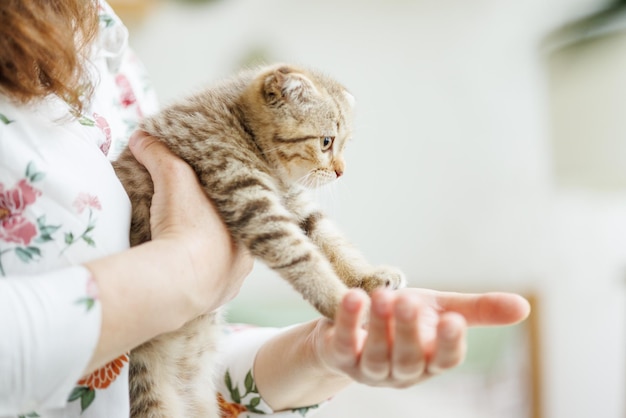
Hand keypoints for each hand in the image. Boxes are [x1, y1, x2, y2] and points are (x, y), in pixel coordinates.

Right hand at [128, 131, 253, 313]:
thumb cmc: (186, 225)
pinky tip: (183, 274)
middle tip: (190, 223)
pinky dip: (198, 280)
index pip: (238, 208)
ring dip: (207, 257)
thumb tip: (141, 137)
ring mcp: (234, 279)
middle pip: (232, 237)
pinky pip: (210, 287)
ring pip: (223, 263)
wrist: (179, 281)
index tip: (205, 200)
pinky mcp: (217, 300)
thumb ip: (159, 155)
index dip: (221, 202)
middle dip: (215, 230)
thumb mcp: (172, 179)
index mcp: (247, 222)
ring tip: (183, 248)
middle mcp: (247, 253)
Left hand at [313, 287, 529, 387]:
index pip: (445, 360)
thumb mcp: (440, 309)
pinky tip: (353, 297)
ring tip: (381, 296)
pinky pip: (342, 342)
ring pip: (375, 355)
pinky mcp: (339, 355)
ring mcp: (368, 367)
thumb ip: (478, 310)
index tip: (454, 320)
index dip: (450, 344)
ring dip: (378, 327)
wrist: (356, 321)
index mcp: (430, 360)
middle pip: (408, 359)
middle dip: (408, 332)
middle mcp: (401, 370)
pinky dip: (346, 321)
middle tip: (408, 301)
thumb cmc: (404, 317)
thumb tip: (525, 306)